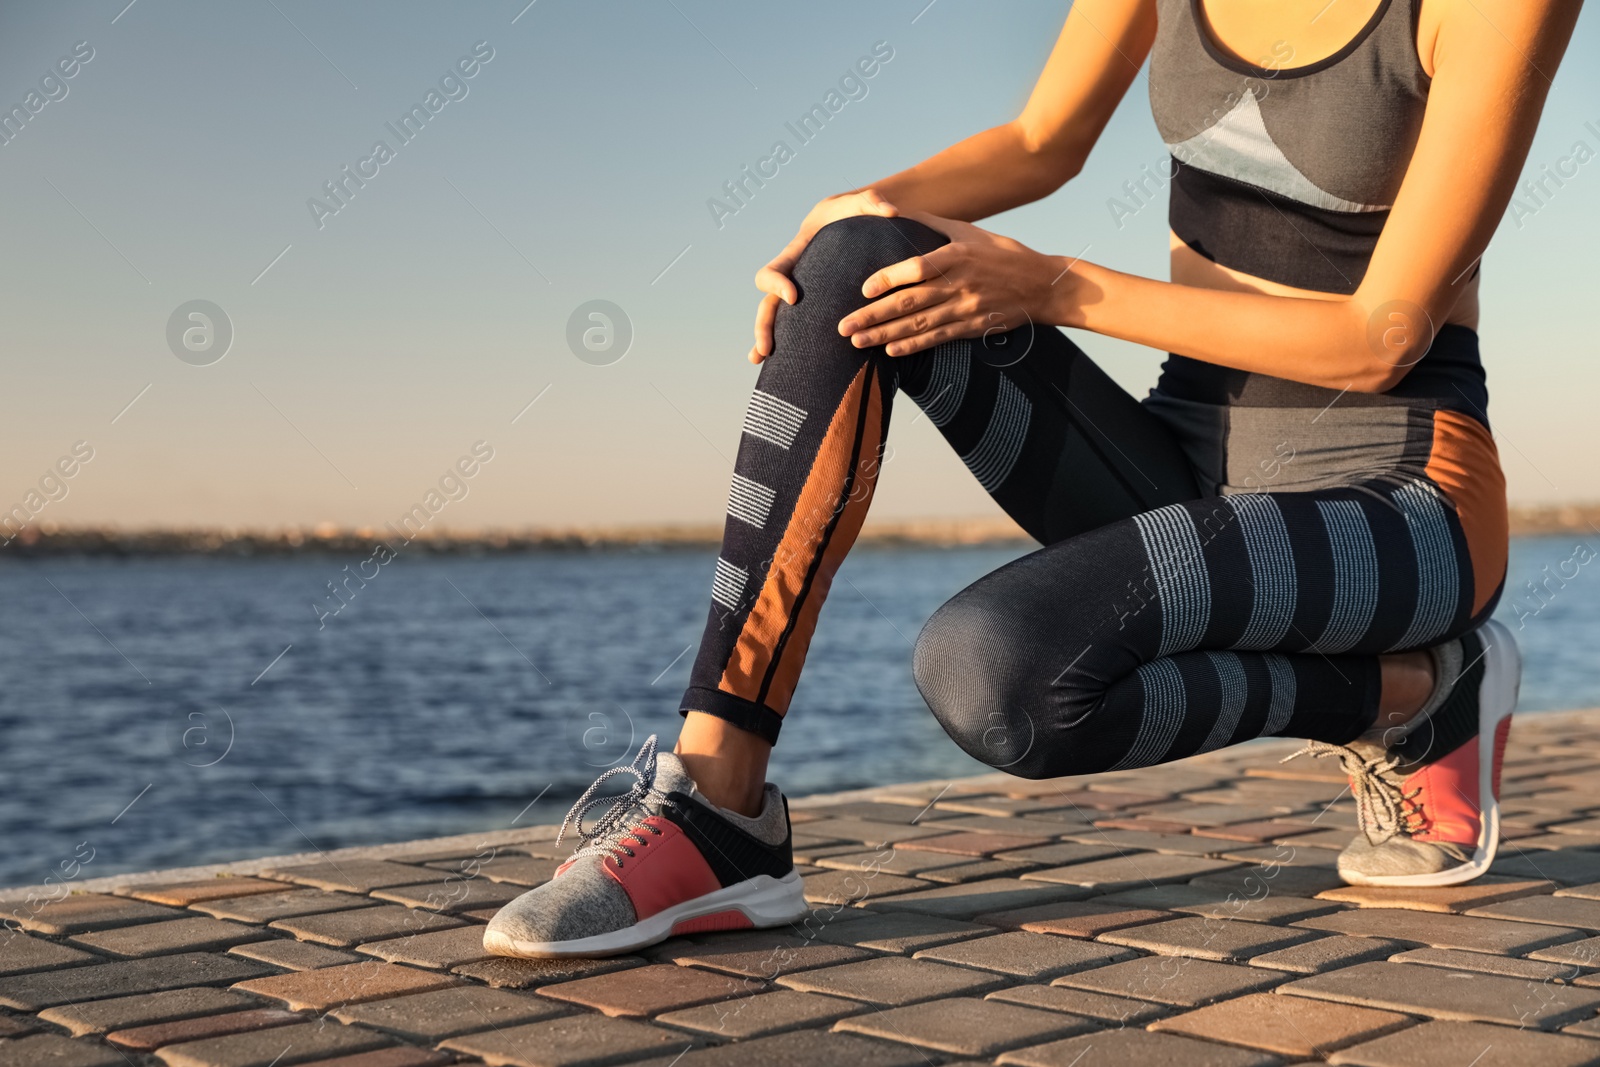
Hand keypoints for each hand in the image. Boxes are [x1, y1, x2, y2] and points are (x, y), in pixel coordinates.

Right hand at [749, 189, 899, 363]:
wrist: (848, 222)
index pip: (776, 268)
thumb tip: (891, 212)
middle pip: (767, 302)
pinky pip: (789, 326)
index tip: (794, 298)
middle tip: (768, 346)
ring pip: (772, 317)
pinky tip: (772, 364)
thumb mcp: (862, 203)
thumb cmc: (854, 213)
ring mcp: (796, 291)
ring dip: (764, 339)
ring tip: (760, 360)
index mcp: (797, 252)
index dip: (778, 283)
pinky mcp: (807, 305)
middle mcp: (791, 275)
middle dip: (765, 323)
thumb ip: (874, 203)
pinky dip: (779, 344)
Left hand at [837, 212, 1064, 357]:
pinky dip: (913, 346)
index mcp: (956, 256)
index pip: (917, 268)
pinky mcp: (972, 328)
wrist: (1042, 285)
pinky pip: (937, 339)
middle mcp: (959, 284)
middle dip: (873, 315)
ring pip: (918, 325)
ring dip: (884, 334)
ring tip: (857, 342)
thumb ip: (932, 223)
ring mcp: (965, 309)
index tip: (863, 288)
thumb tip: (896, 209)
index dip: (889, 279)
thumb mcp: (970, 231)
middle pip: (910, 302)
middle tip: (843, 326)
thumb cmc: (1002, 253)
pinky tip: (890, 351)